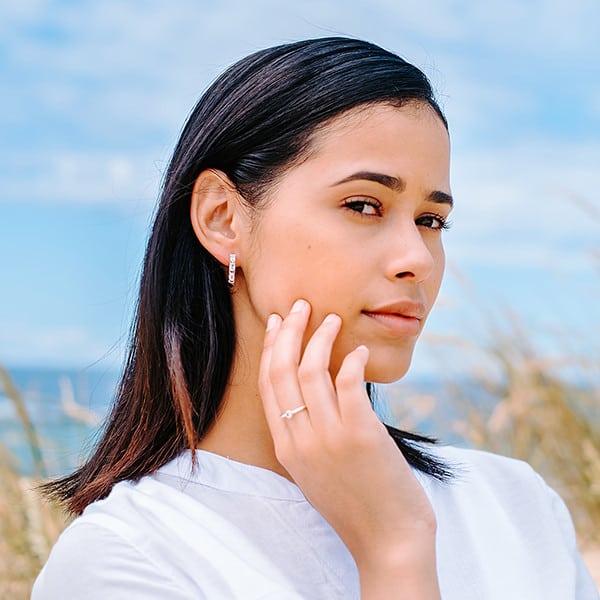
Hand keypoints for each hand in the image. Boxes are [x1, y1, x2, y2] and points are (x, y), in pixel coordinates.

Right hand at [258, 299, 439, 598]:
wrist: (387, 541)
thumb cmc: (356, 505)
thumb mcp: (315, 472)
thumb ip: (307, 435)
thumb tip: (316, 392)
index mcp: (286, 447)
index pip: (268, 385)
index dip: (272, 349)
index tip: (279, 324)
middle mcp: (300, 439)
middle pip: (283, 371)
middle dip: (290, 332)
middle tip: (300, 306)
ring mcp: (328, 437)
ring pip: (312, 371)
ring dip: (321, 338)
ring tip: (333, 320)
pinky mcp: (360, 434)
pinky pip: (348, 383)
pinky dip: (353, 361)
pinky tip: (360, 351)